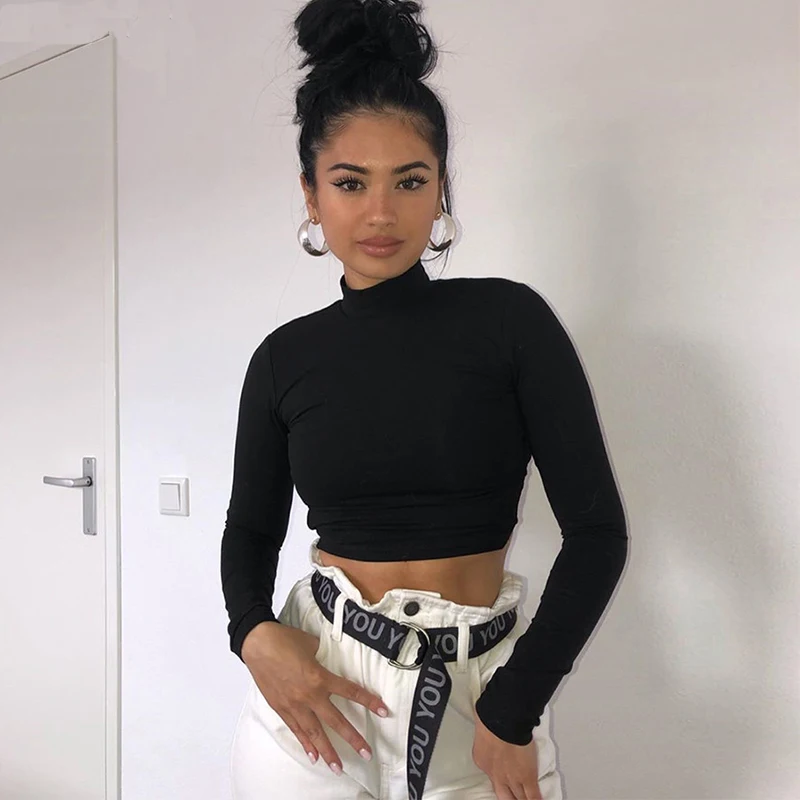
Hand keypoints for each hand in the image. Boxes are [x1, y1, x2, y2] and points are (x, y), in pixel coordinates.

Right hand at [242, 622, 389, 775]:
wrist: (257, 644)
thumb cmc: (284, 640)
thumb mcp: (311, 644)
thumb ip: (323, 656)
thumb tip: (327, 659)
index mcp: (320, 677)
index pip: (350, 691)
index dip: (369, 701)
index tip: (383, 711)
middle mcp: (309, 696)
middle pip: (336, 721)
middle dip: (353, 738)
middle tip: (366, 753)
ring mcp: (294, 705)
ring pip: (315, 733)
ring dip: (327, 751)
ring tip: (338, 767)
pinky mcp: (281, 708)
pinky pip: (296, 730)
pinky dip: (305, 744)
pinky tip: (313, 756)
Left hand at [472, 706, 542, 799]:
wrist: (502, 721)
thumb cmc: (491, 717)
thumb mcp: (482, 728)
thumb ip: (487, 736)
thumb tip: (488, 728)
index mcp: (483, 761)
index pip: (491, 776)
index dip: (500, 780)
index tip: (503, 781)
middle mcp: (495, 774)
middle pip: (503, 795)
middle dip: (509, 798)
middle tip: (514, 798)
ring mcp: (512, 778)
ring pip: (518, 798)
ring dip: (522, 799)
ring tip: (526, 799)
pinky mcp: (527, 777)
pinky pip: (533, 796)